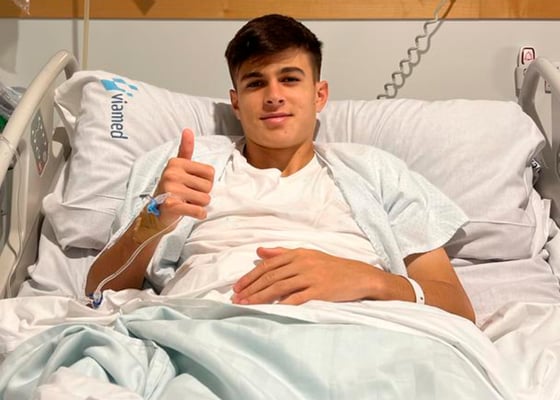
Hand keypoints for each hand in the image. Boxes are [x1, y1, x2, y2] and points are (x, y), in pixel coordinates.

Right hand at [154, 128, 214, 226]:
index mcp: (176, 163)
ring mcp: (171, 189)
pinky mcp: (172, 205)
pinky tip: (191, 212)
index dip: (205, 182)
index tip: (191, 184)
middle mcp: (172, 173)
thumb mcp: (178, 168)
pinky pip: (198, 211)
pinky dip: (199, 214)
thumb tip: (188, 130)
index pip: (210, 172)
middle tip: (187, 196)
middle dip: (202, 194)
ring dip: (199, 205)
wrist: (155, 213)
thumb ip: (185, 150)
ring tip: (186, 202)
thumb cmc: (172, 189)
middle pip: (208, 186)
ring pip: (205, 199)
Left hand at [231, 247, 381, 304]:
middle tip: (236, 298)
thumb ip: (281, 253)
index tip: (237, 287)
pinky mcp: (320, 290)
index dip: (250, 276)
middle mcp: (302, 263)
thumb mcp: (306, 255)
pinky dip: (284, 303)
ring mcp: (311, 276)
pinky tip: (271, 309)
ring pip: (279, 286)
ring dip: (260, 297)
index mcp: (297, 254)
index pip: (267, 265)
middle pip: (270, 276)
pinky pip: (298, 297)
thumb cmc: (330, 266)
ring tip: (247, 305)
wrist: (358, 275)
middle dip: (251, 288)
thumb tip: (259, 251)